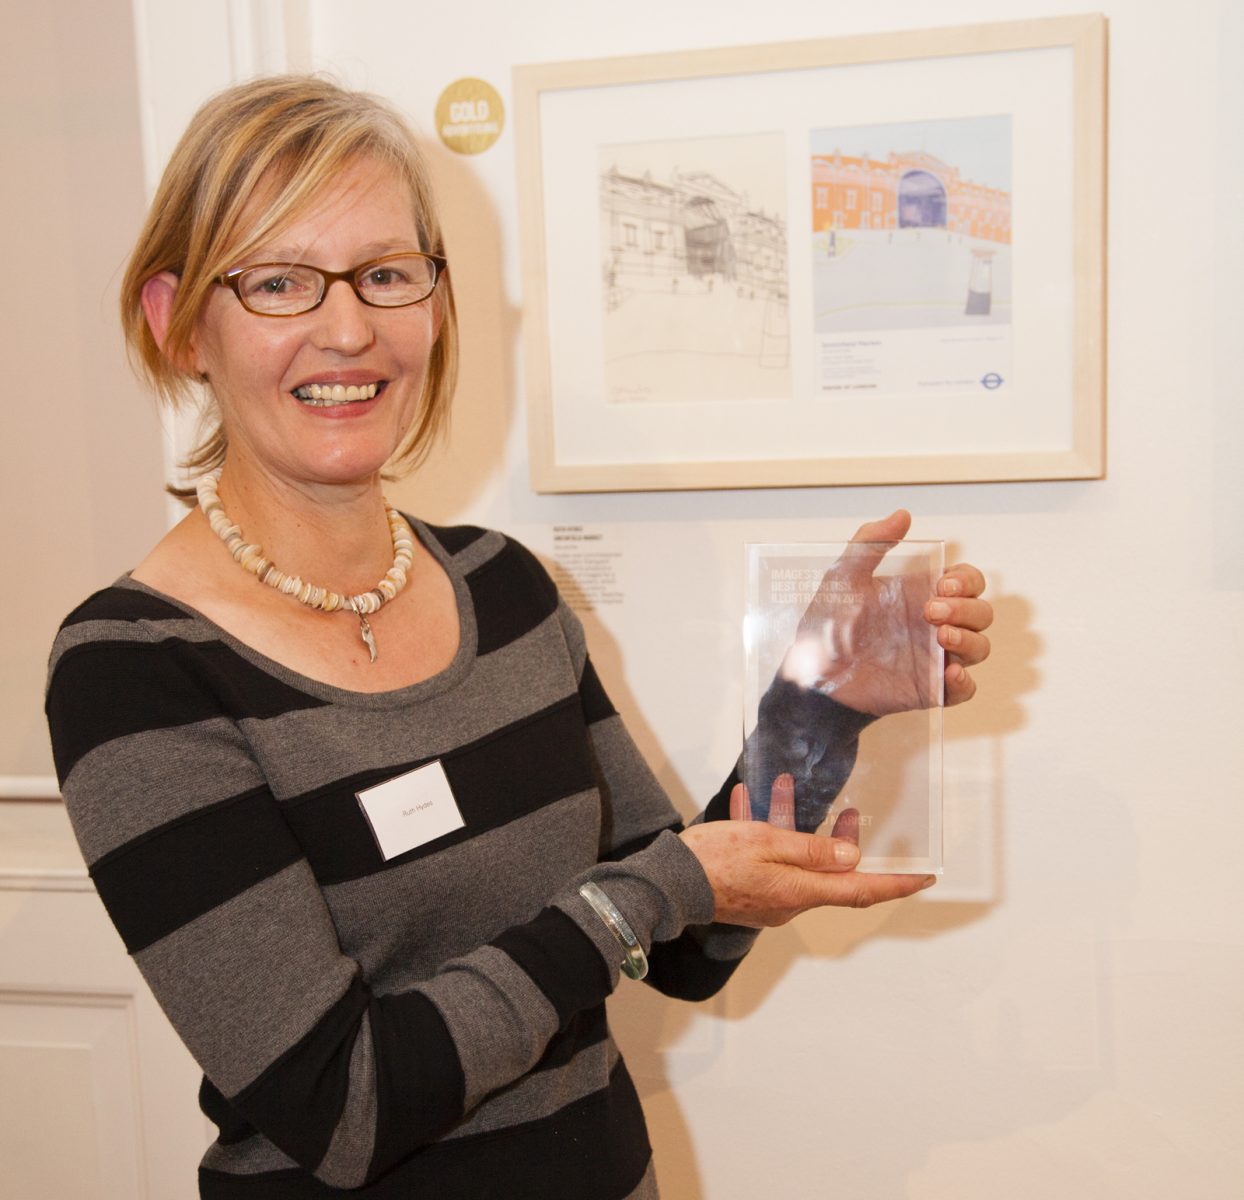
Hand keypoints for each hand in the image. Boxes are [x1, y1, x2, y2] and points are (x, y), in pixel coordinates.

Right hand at [682, 778, 934, 927]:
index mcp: (801, 891)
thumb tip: (851, 858)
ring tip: (787, 789)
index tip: (925, 876)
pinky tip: (747, 803)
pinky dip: (763, 832)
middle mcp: (790, 900)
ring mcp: (769, 897)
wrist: (668, 883)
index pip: (862, 890)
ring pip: (795, 859)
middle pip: (831, 873)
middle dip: (845, 844)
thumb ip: (811, 850)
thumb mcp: (766, 844)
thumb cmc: (715, 861)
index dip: (896, 883)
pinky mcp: (748, 890)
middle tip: (854, 813)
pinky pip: (766, 859)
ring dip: (796, 827)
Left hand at [780, 510, 991, 714]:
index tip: (947, 584)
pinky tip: (949, 672)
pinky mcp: (928, 689)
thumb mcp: (844, 576)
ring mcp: (933, 658)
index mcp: (922, 595)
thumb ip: (871, 543)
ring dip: (971, 638)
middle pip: (981, 613)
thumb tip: (903, 515)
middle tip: (930, 611)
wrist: (812, 672)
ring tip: (941, 636)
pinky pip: (964, 689)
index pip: (968, 582)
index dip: (969, 581)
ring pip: (980, 647)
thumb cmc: (827, 623)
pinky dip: (965, 682)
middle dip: (967, 609)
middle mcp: (934, 625)